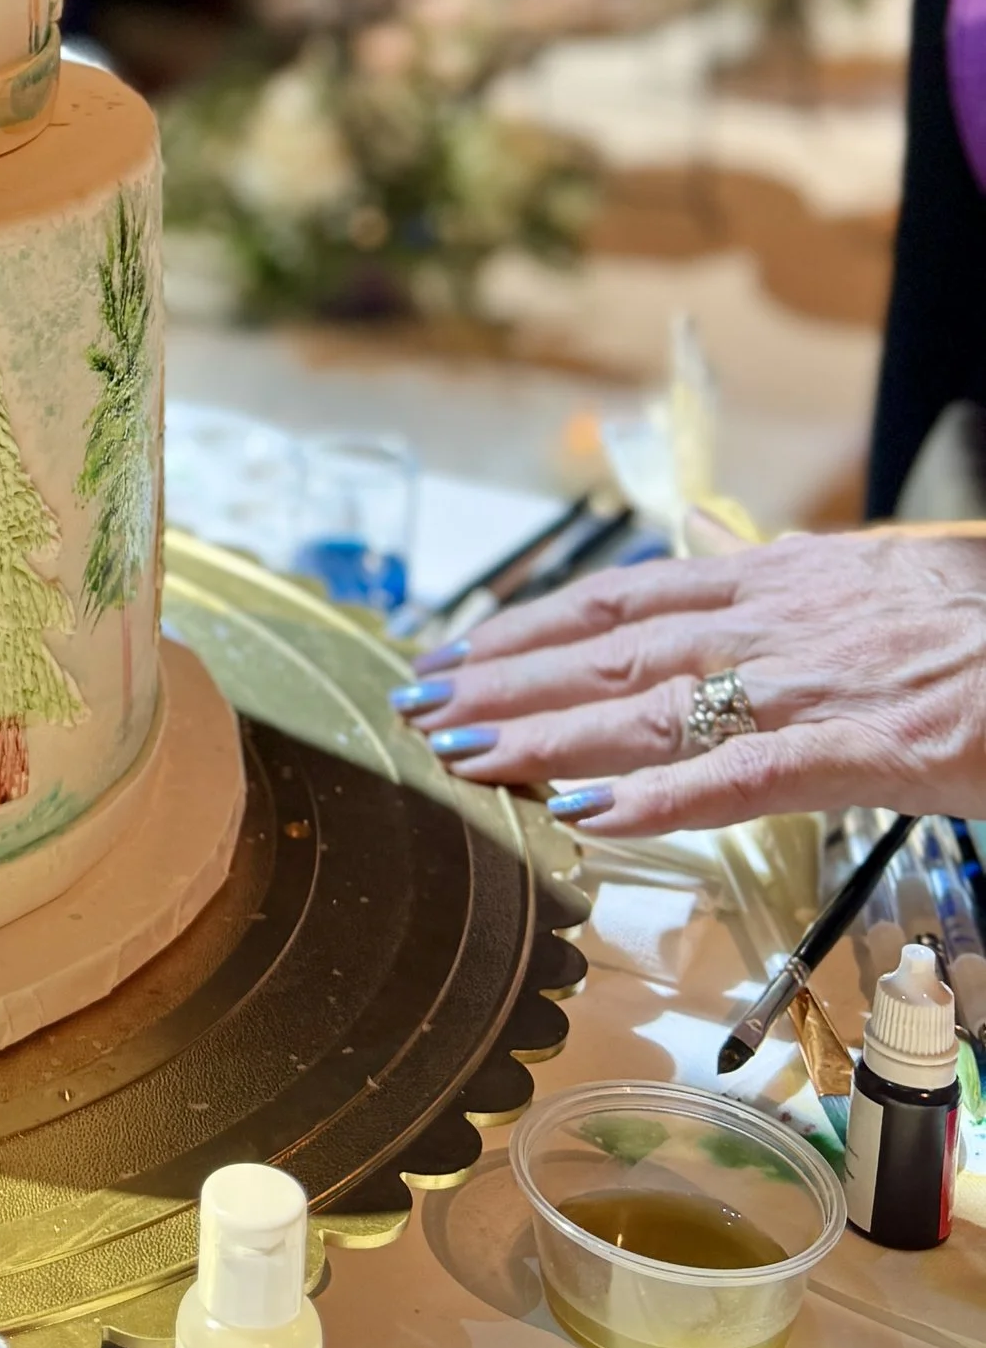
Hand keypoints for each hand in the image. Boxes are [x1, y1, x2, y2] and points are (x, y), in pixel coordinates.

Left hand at [389, 527, 985, 836]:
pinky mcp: (862, 746)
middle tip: (417, 707)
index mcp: (775, 579)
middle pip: (610, 648)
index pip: (621, 597)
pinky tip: (584, 816)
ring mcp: (814, 682)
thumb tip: (701, 531)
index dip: (530, 625)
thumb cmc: (979, 620)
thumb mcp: (869, 568)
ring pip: (649, 706)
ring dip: (545, 732)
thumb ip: (772, 562)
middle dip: (506, 681)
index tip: (456, 649)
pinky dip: (656, 798)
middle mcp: (775, 620)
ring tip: (461, 752)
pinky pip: (740, 777)